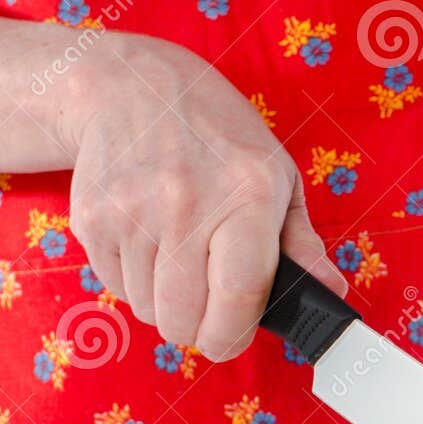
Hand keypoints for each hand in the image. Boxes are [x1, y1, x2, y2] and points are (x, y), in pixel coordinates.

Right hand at [62, 35, 346, 360]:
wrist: (131, 86)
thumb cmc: (218, 136)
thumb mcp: (276, 175)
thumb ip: (301, 242)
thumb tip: (329, 291)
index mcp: (246, 197)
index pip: (238, 299)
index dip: (234, 336)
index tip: (232, 337)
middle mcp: (186, 204)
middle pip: (185, 320)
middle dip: (198, 327)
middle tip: (206, 302)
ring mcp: (132, 213)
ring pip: (149, 311)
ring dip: (165, 303)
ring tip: (178, 258)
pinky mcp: (92, 220)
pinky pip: (117, 288)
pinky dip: (135, 282)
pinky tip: (149, 243)